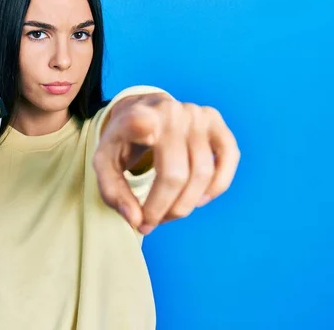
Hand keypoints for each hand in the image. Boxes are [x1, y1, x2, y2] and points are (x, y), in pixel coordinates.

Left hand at [93, 93, 239, 234]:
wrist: (142, 111)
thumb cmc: (123, 142)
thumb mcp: (105, 163)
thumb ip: (113, 193)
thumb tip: (136, 220)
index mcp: (135, 115)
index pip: (140, 122)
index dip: (143, 128)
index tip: (146, 133)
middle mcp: (169, 111)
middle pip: (175, 174)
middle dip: (163, 208)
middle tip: (150, 223)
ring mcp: (196, 114)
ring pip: (203, 173)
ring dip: (186, 205)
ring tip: (169, 214)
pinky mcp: (215, 121)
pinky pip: (228, 158)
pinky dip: (217, 186)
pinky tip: (199, 200)